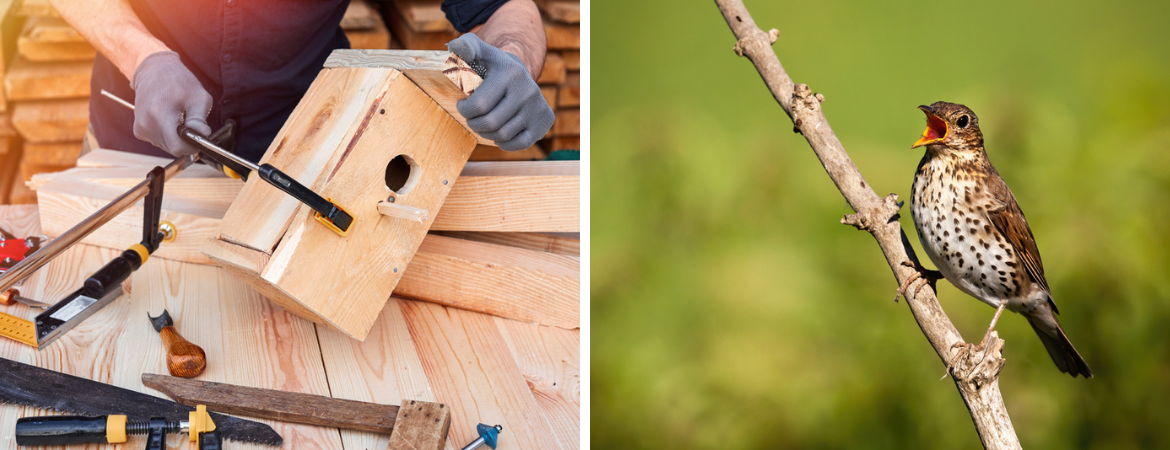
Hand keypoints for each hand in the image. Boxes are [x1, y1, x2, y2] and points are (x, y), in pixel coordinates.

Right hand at [130, 51, 212, 156]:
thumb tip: (202, 137)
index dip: (192, 146)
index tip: (198, 137)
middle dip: (185, 140)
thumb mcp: (198, 98)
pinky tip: (168, 119)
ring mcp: (140, 128)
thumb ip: (199, 120)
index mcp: (160, 115)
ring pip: (167, 146)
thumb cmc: (179, 82)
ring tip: (177, 117)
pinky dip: (168, 134)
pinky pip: (160, 141)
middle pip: (173, 148)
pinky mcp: (139, 130)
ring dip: (176, 137)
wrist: (154, 71)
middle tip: (189, 122)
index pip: (177, 147)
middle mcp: (146, 124)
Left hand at [448, 34, 553, 150]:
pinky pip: (519, 144)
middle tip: (471, 118)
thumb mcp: (478, 51)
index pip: (480, 105)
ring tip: (483, 124)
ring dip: (487, 134)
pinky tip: (498, 134)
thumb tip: (454, 47)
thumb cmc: (491, 65)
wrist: (520, 72)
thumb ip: (464, 46)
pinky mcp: (544, 121)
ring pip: (503, 135)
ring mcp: (537, 107)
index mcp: (510, 73)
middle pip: (491, 123)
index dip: (465, 110)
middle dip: (474, 123)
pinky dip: (504, 143)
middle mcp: (528, 90)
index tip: (462, 106)